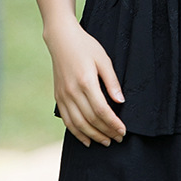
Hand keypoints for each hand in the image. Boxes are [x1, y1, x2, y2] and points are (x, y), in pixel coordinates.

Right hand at [44, 18, 125, 146]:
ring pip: (78, 124)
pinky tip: (86, 139)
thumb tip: (120, 101)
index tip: (123, 131)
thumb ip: (112, 81)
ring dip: (93, 136)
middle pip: (91, 120)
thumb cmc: (85, 46)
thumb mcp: (103, 59)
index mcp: (86, 81)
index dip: (113, 123)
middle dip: (106, 132)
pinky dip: (76, 133)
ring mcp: (63, 96)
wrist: (62, 39)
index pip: (102, 110)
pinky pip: (67, 121)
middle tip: (118, 138)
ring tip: (105, 142)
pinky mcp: (58, 97)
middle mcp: (73, 92)